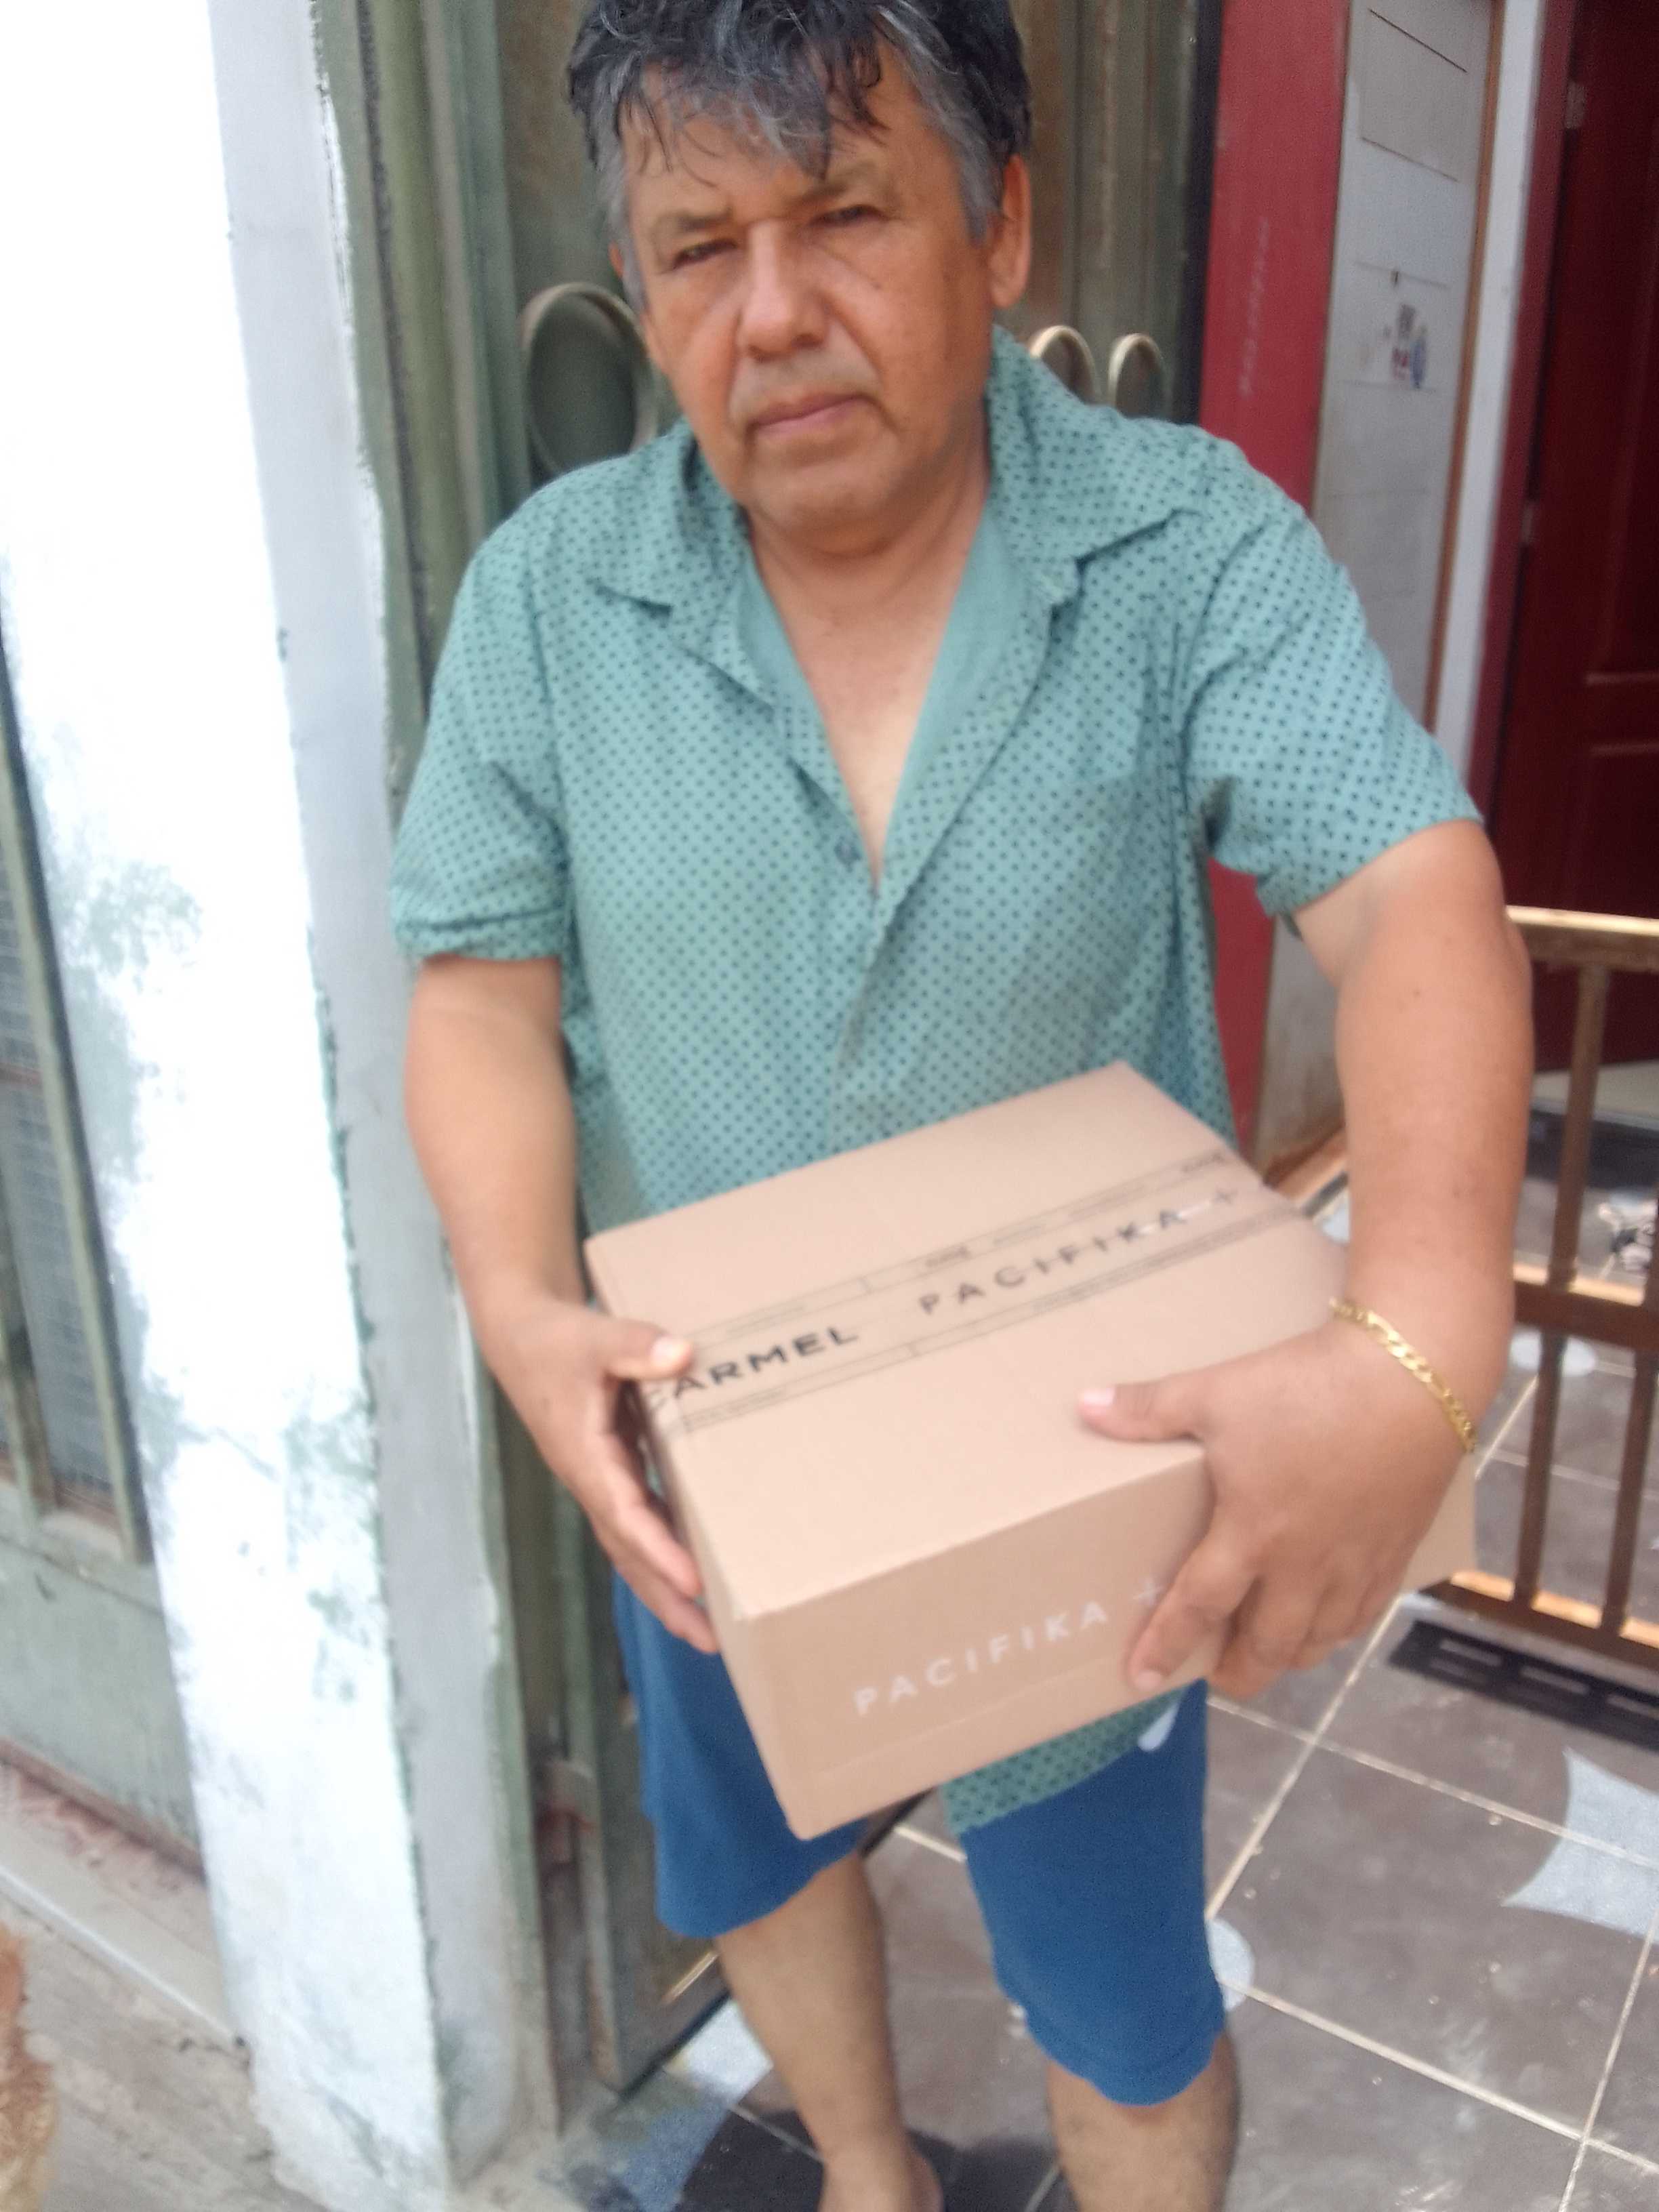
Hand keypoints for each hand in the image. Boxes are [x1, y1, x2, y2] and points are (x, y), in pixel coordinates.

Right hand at [484, 1294, 715, 1652]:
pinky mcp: (611, 1469)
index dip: (659, 1550)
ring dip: (666, 1586)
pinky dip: (665, 1547)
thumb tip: (682, 1355)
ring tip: (708, 1625)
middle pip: (629, 1553)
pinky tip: (696, 1565)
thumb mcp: (597, 1336)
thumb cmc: (557, 1339)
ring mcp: (600, 1479)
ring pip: (633, 1544)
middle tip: (710, 1642)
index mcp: (585, 1456)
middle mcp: (591, 1479)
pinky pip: (640, 1521)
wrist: (522, 1336)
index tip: (694, 1583)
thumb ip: (637, 1346)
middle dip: (666, 1599)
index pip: (625, 1515)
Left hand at [1078, 1321, 1464, 1700]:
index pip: (1198, 1607)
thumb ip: (1148, 1409)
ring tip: (1268, 1654)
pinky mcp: (1397, 1550)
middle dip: (1239, 1671)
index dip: (1166, 1646)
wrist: (1411, 1378)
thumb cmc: (1305, 1387)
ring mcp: (1356, 1563)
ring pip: (1321, 1639)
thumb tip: (1084, 1406)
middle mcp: (1304, 1565)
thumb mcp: (1215, 1392)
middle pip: (1269, 1645)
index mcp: (1251, 1534)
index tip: (1141, 1680)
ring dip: (1289, 1656)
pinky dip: (1340, 1631)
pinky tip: (1331, 1622)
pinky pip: (1366, 1614)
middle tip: (1217, 1676)